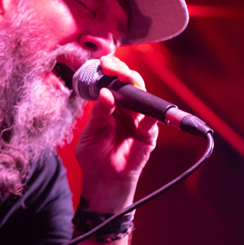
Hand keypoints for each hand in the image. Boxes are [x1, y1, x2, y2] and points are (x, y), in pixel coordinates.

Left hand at [74, 55, 158, 210]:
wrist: (103, 181)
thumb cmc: (94, 157)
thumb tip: (105, 93)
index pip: (113, 82)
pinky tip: (141, 111)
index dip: (109, 70)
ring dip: (134, 86)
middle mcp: (126, 109)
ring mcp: (139, 120)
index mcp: (110, 105)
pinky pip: (152, 121)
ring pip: (142, 96)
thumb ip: (99, 114)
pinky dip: (149, 114)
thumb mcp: (91, 133)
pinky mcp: (149, 134)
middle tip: (112, 67)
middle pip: (129, 83)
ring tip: (124, 79)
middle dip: (122, 72)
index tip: (103, 63)